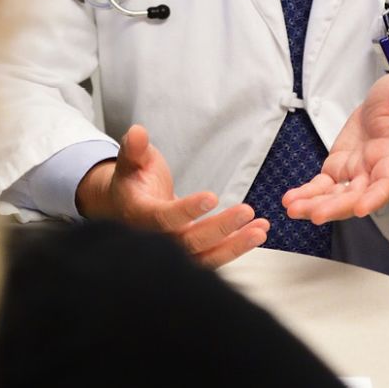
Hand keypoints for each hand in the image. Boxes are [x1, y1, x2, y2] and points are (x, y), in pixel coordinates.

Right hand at [75, 124, 268, 267]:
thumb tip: (138, 131)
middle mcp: (156, 240)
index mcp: (139, 216)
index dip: (187, 210)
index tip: (211, 197)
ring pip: (205, 256)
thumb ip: (134, 148)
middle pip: (189, 242)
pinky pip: (213, 256)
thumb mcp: (131, 161)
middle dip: (220, 229)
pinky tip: (257, 232)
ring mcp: (174, 251)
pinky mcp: (190, 254)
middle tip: (246, 211)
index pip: (164, 218)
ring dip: (235, 245)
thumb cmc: (133, 182)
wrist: (128, 207)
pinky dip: (236, 246)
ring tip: (260, 230)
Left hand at [282, 75, 388, 223]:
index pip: (386, 184)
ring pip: (335, 196)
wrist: (385, 102)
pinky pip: (322, 185)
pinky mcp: (338, 167)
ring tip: (293, 209)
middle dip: (335, 207)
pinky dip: (307, 193)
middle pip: (356, 196)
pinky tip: (290, 200)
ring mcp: (355, 172)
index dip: (374, 198)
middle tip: (314, 215)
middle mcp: (374, 171)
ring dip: (315, 205)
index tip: (361, 209)